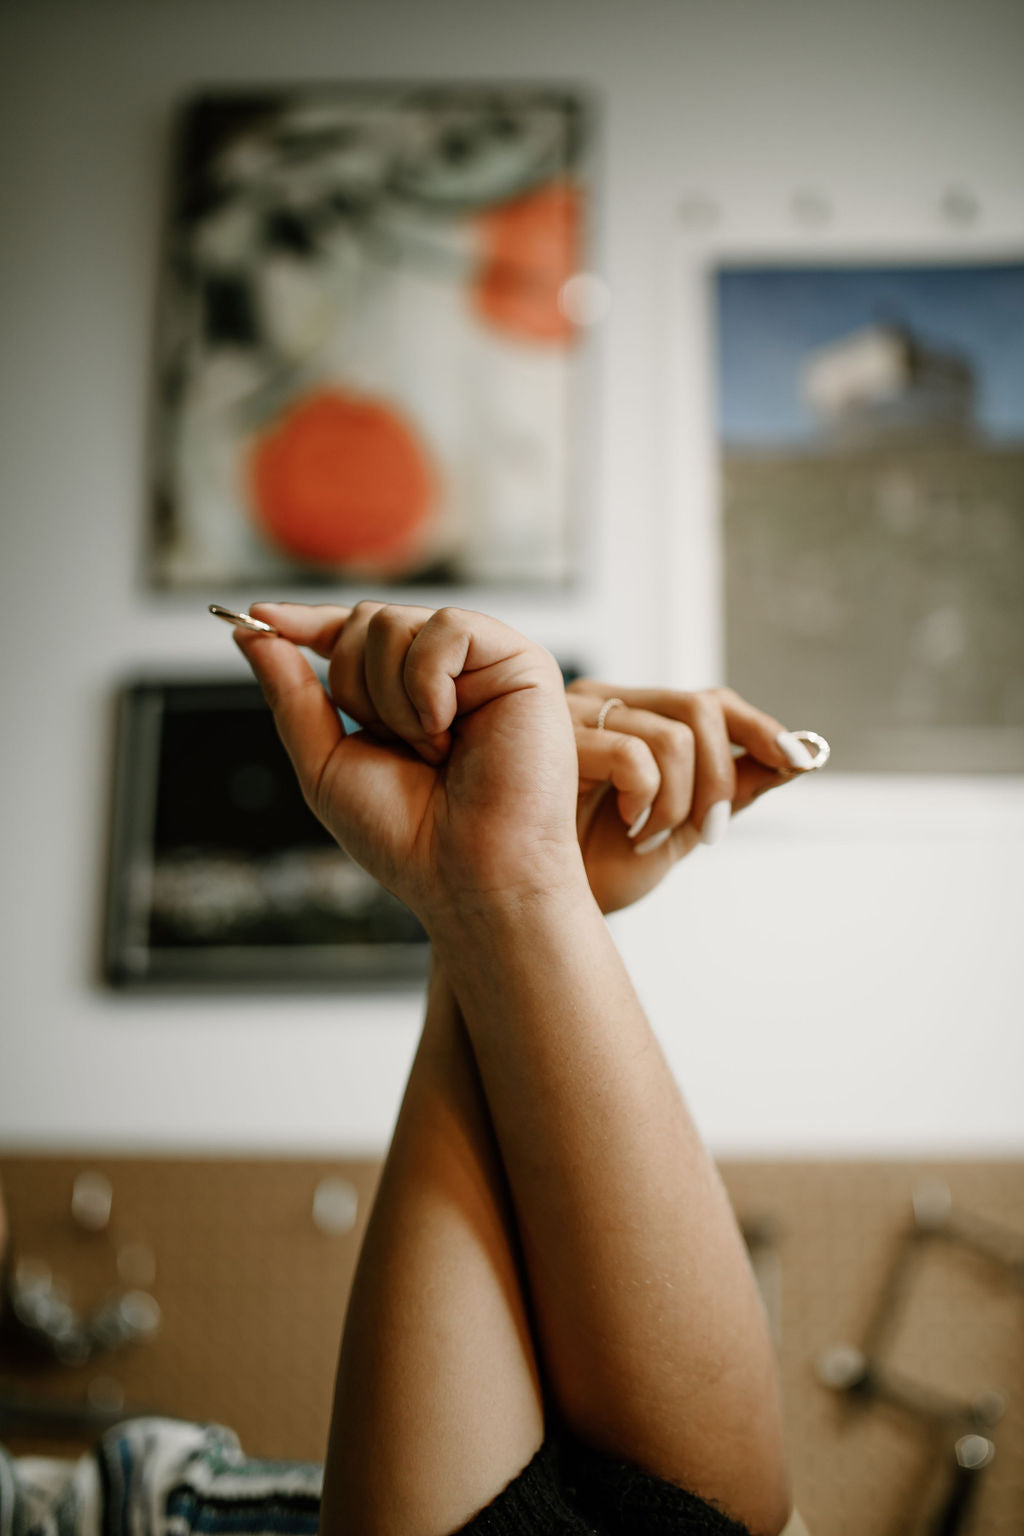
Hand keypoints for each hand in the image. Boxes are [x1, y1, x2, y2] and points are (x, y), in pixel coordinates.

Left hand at [233, 601, 583, 925]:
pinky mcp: (521, 662)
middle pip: (367, 621)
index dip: (307, 623)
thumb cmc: (411, 839)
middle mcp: (448, 672)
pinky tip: (449, 730)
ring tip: (432, 749)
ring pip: (396, 623)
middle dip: (356, 689)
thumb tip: (250, 633)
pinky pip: (447, 629)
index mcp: (407, 694)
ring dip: (392, 700)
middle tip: (399, 749)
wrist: (471, 879)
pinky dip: (429, 684)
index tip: (260, 618)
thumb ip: (291, 694)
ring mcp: (485, 663)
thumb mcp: (326, 764)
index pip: (352, 635)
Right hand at [566, 681, 814, 912]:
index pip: (712, 702)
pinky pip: (637, 755)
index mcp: (635, 722)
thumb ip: (730, 793)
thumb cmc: (591, 871)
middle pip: (702, 707)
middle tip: (705, 831)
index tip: (802, 761)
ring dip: (681, 801)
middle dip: (722, 776)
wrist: (527, 909)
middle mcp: (606, 705)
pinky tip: (627, 827)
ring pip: (676, 734)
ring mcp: (577, 714)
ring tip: (650, 838)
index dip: (763, 728)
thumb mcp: (680, 831)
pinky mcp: (555, 736)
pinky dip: (648, 800)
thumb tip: (797, 759)